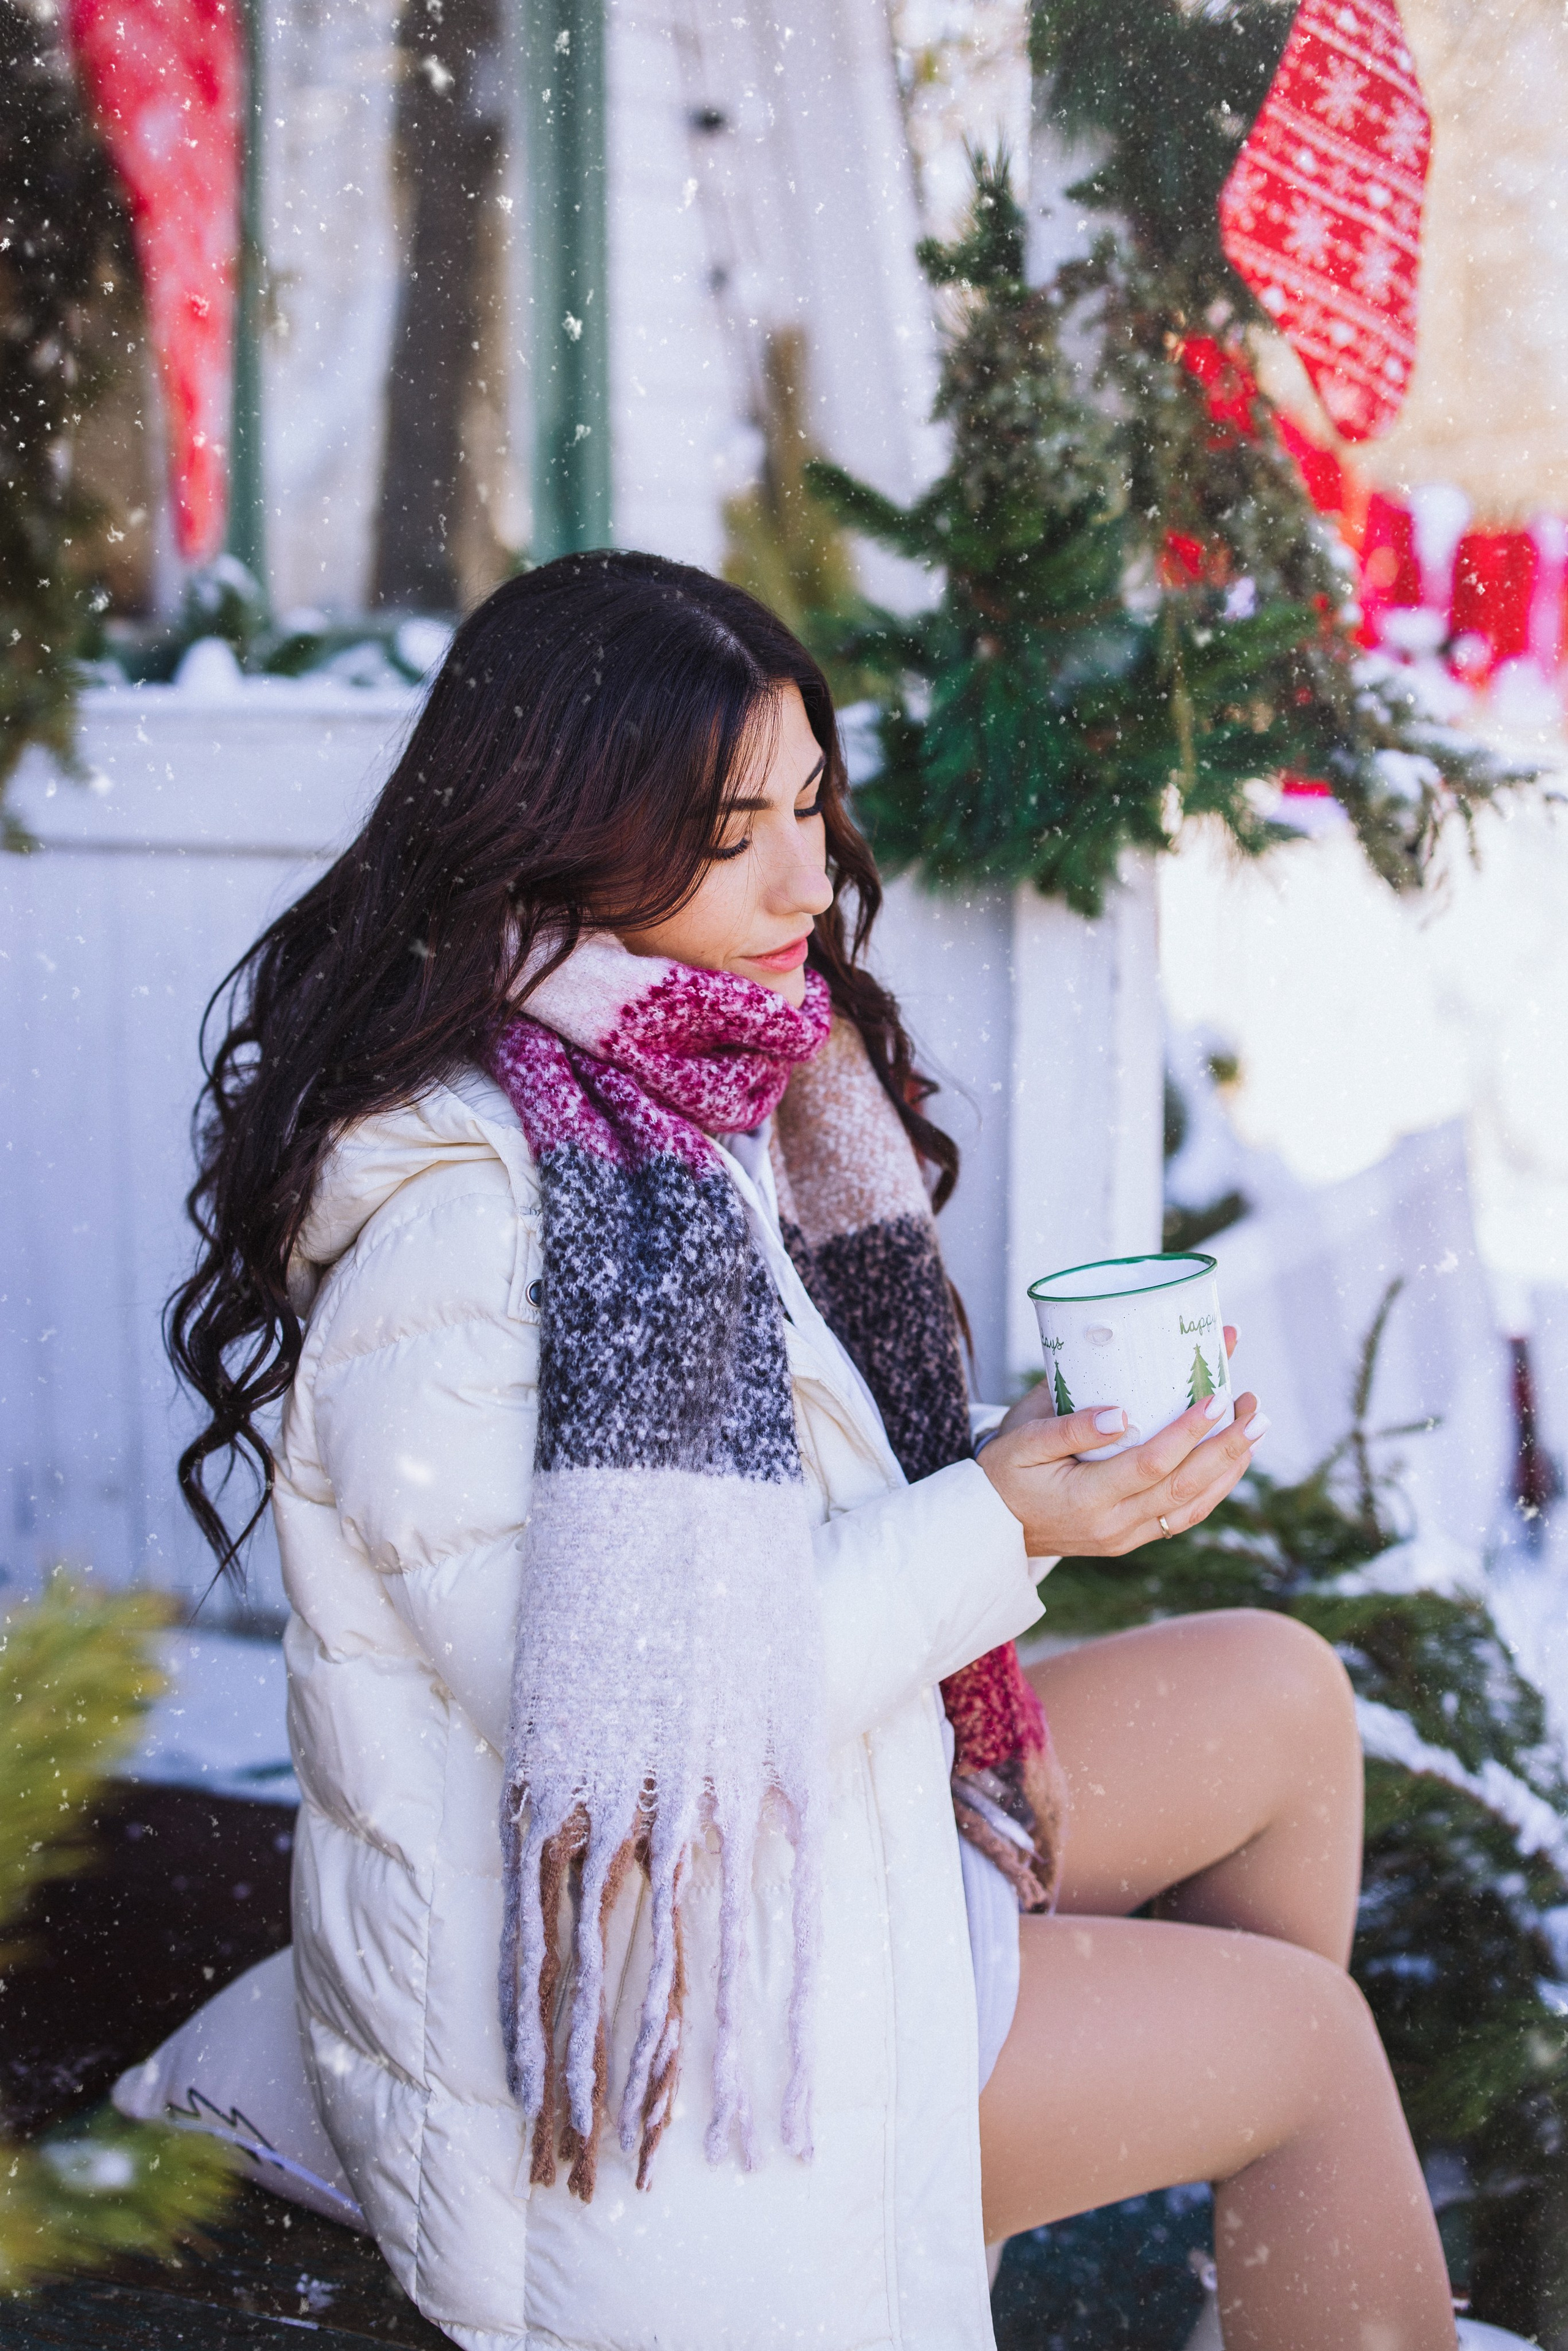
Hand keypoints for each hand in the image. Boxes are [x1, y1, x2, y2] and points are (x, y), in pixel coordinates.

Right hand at [978, 1327, 1262, 1558]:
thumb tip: (1120, 1412)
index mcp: (1087, 1499)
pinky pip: (1182, 1518)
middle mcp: (1114, 1525)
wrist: (988, 1530)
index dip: (1190, 1431)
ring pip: (1193, 1506)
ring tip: (1254, 1427)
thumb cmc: (1002, 1473)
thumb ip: (1067, 1425)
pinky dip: (1212, 1488)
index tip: (1218, 1395)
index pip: (1153, 1464)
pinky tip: (1228, 1460)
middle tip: (1257, 1409)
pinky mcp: (1130, 1539)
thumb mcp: (1022, 1441)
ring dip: (1230, 1467)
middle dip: (1228, 1447)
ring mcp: (1125, 1537)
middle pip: (1186, 1487)